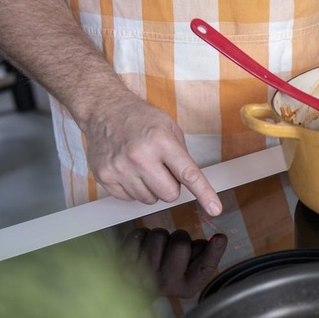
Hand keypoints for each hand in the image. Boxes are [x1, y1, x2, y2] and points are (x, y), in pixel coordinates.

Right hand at [82, 94, 222, 215]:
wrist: (103, 109)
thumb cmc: (140, 118)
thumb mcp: (168, 126)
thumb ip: (182, 154)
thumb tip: (191, 183)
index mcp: (160, 140)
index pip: (187, 174)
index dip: (204, 193)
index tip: (215, 208)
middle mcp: (139, 156)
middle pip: (169, 194)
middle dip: (171, 186)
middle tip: (162, 169)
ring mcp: (120, 168)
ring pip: (149, 200)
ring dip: (151, 188)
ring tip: (142, 167)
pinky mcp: (105, 177)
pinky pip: (129, 199)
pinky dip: (133, 189)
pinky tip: (129, 170)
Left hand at [121, 228, 227, 298]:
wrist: (131, 287)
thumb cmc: (167, 272)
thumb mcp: (189, 271)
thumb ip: (205, 256)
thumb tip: (220, 238)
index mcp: (187, 287)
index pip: (205, 266)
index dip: (214, 251)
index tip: (220, 237)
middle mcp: (167, 284)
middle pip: (181, 243)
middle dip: (179, 237)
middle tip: (173, 247)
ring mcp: (144, 274)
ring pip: (159, 234)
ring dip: (159, 235)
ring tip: (156, 249)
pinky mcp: (125, 264)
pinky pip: (140, 234)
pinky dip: (141, 235)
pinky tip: (142, 247)